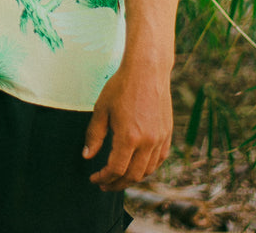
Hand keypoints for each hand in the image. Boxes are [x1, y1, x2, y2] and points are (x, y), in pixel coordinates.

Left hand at [82, 62, 172, 192]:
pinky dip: (147, 168)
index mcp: (129, 137)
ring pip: (147, 170)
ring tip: (118, 176)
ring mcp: (160, 139)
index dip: (104, 178)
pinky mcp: (167, 134)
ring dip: (132, 178)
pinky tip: (136, 166)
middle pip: (132, 175)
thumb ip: (94, 135)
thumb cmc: (120, 86)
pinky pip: (159, 160)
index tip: (93, 178)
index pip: (116, 169)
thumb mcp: (101, 109)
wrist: (147, 71)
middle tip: (103, 184)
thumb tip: (87, 156)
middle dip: (116, 183)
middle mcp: (147, 142)